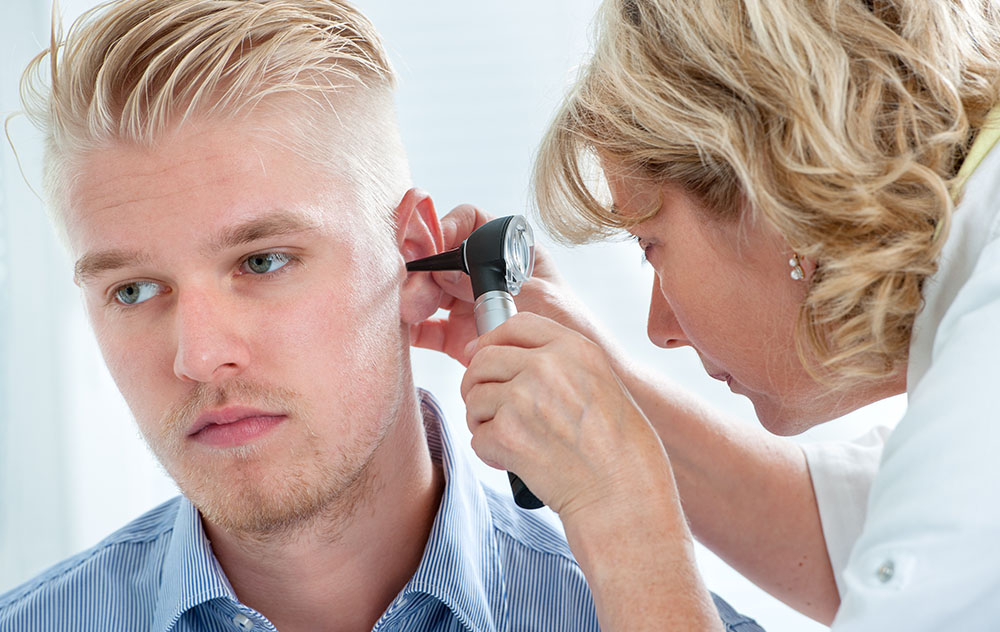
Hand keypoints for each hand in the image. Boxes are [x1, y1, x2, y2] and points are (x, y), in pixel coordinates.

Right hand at [408, 203, 606, 366]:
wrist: (572, 377)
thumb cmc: (568, 328)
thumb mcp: (537, 297)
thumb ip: (491, 284)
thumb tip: (445, 271)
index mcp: (508, 251)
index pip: (471, 223)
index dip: (447, 227)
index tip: (432, 244)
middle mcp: (483, 273)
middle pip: (441, 259)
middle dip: (423, 270)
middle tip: (416, 289)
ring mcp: (468, 303)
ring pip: (428, 291)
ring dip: (414, 297)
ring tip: (410, 310)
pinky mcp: (457, 336)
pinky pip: (427, 328)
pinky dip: (411, 329)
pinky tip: (404, 329)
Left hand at [460, 311, 674, 522]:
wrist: (622, 492)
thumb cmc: (619, 446)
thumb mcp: (600, 383)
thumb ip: (558, 363)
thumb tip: (502, 355)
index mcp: (573, 348)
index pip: (515, 324)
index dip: (492, 341)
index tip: (483, 355)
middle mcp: (547, 366)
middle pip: (484, 359)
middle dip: (478, 383)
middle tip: (488, 407)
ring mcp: (524, 398)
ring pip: (475, 398)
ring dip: (482, 420)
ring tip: (509, 439)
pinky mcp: (507, 434)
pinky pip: (477, 436)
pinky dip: (490, 452)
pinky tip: (513, 460)